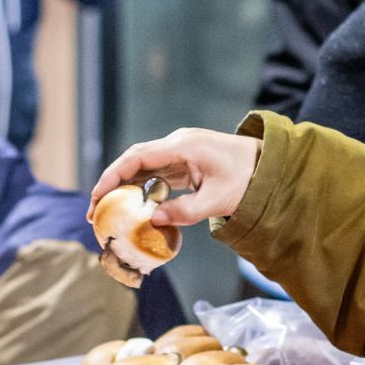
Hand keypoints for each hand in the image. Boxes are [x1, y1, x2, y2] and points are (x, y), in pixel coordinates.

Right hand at [91, 129, 262, 228]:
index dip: (113, 177)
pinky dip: (142, 190)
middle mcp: (177, 144)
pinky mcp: (185, 162)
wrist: (270, 165)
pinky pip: (156, 174)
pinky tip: (133, 209)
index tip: (97, 197)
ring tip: (108, 214)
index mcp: (183, 146)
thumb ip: (185, 212)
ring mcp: (180, 152)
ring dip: (125, 189)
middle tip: (94, 213)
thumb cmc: (249, 179)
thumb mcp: (218, 200)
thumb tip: (152, 220)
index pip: (137, 158)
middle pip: (134, 161)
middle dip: (111, 185)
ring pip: (143, 168)